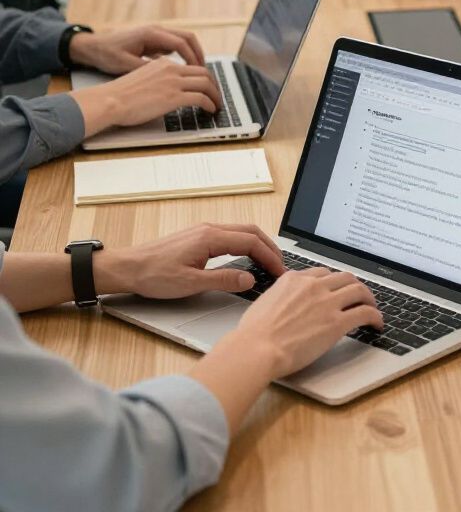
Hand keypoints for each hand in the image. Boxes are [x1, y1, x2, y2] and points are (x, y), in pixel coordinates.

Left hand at [68, 24, 204, 73]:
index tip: (198, 72)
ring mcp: (156, 33)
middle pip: (188, 37)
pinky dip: (183, 55)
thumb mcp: (125, 65)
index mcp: (151, 33)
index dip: (192, 58)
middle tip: (204, 71)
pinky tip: (183, 69)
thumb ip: (148, 69)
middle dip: (198, 54)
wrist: (92, 47)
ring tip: (197, 71)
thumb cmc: (106, 54)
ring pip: (183, 40)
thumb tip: (167, 77)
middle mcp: (156, 30)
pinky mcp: (154, 39)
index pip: (181, 43)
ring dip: (192, 54)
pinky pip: (175, 45)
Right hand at [73, 56, 222, 134]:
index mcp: (163, 64)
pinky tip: (210, 109)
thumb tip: (167, 89)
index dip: (204, 77)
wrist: (110, 101)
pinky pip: (201, 98)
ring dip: (215, 95)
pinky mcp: (174, 97)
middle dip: (214, 85)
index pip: (192, 67)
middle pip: (204, 73)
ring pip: (206, 84)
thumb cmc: (120, 95)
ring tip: (217, 104)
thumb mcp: (142, 79)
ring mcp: (173, 82)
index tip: (207, 86)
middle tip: (216, 95)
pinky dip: (210, 103)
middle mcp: (171, 69)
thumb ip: (158, 80)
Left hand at [94, 223, 285, 297]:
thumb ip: (223, 280)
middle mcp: (210, 229)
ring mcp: (204, 231)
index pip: (251, 242)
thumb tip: (249, 278)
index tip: (280, 271)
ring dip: (258, 245)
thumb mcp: (190, 283)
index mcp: (210, 237)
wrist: (127, 268)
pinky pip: (230, 235)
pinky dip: (245, 244)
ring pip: (241, 232)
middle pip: (251, 232)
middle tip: (281, 266)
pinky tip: (246, 258)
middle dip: (269, 248)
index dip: (269, 257)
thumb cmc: (152, 275)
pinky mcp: (198, 237)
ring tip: (268, 262)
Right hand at [235, 268, 383, 377]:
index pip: (322, 273)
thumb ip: (280, 296)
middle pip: (344, 277)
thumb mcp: (265, 302)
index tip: (336, 290)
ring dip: (369, 298)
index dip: (332, 282)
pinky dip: (375, 316)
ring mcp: (327, 303)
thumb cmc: (253, 334)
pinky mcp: (336, 322)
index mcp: (294, 279)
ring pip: (359, 290)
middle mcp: (313, 286)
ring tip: (372, 307)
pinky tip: (377, 323)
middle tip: (359, 295)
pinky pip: (364, 313)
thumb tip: (284, 302)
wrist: (256, 348)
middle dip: (354, 285)